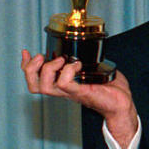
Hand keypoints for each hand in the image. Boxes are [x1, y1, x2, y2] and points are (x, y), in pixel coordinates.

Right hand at [21, 50, 137, 148]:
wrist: (122, 104)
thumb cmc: (110, 88)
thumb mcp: (93, 69)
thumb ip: (85, 58)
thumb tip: (86, 43)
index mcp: (62, 84)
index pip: (35, 79)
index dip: (26, 67)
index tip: (27, 52)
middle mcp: (63, 90)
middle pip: (34, 85)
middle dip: (30, 69)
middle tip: (40, 57)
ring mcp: (71, 92)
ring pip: (45, 86)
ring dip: (48, 69)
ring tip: (61, 60)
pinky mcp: (81, 92)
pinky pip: (65, 84)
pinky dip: (67, 71)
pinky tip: (77, 65)